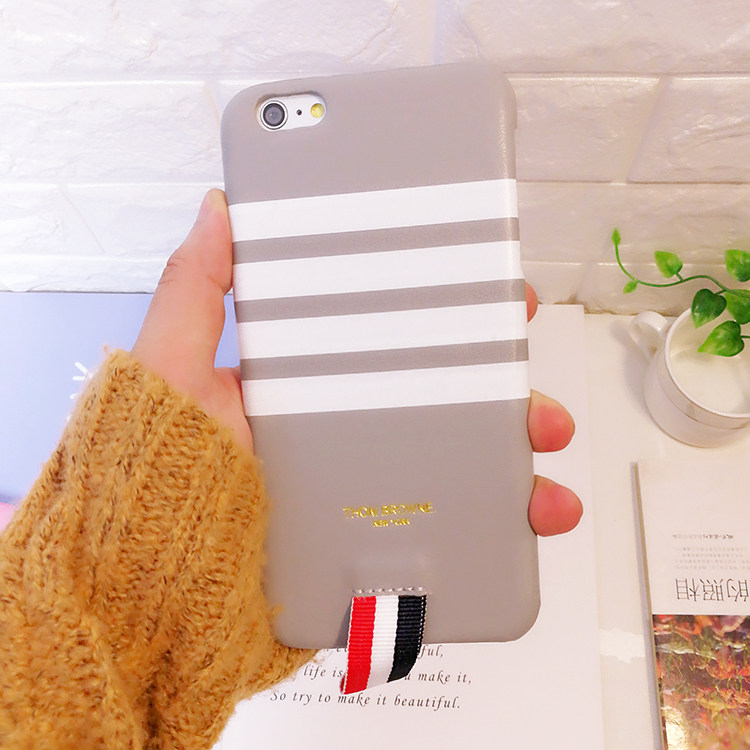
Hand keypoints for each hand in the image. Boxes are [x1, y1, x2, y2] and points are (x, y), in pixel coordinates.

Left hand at [133, 190, 581, 536]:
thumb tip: (219, 209)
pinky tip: (526, 523)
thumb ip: (193, 291)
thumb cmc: (156, 479)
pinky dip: (498, 529)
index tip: (494, 294)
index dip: (449, 312)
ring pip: (458, 466)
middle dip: (501, 389)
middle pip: (441, 398)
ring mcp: (364, 490)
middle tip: (531, 384)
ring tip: (544, 468)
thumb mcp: (170, 371)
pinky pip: (448, 531)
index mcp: (310, 384)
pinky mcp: (374, 543)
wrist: (155, 593)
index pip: (392, 333)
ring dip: (515, 462)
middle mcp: (344, 433)